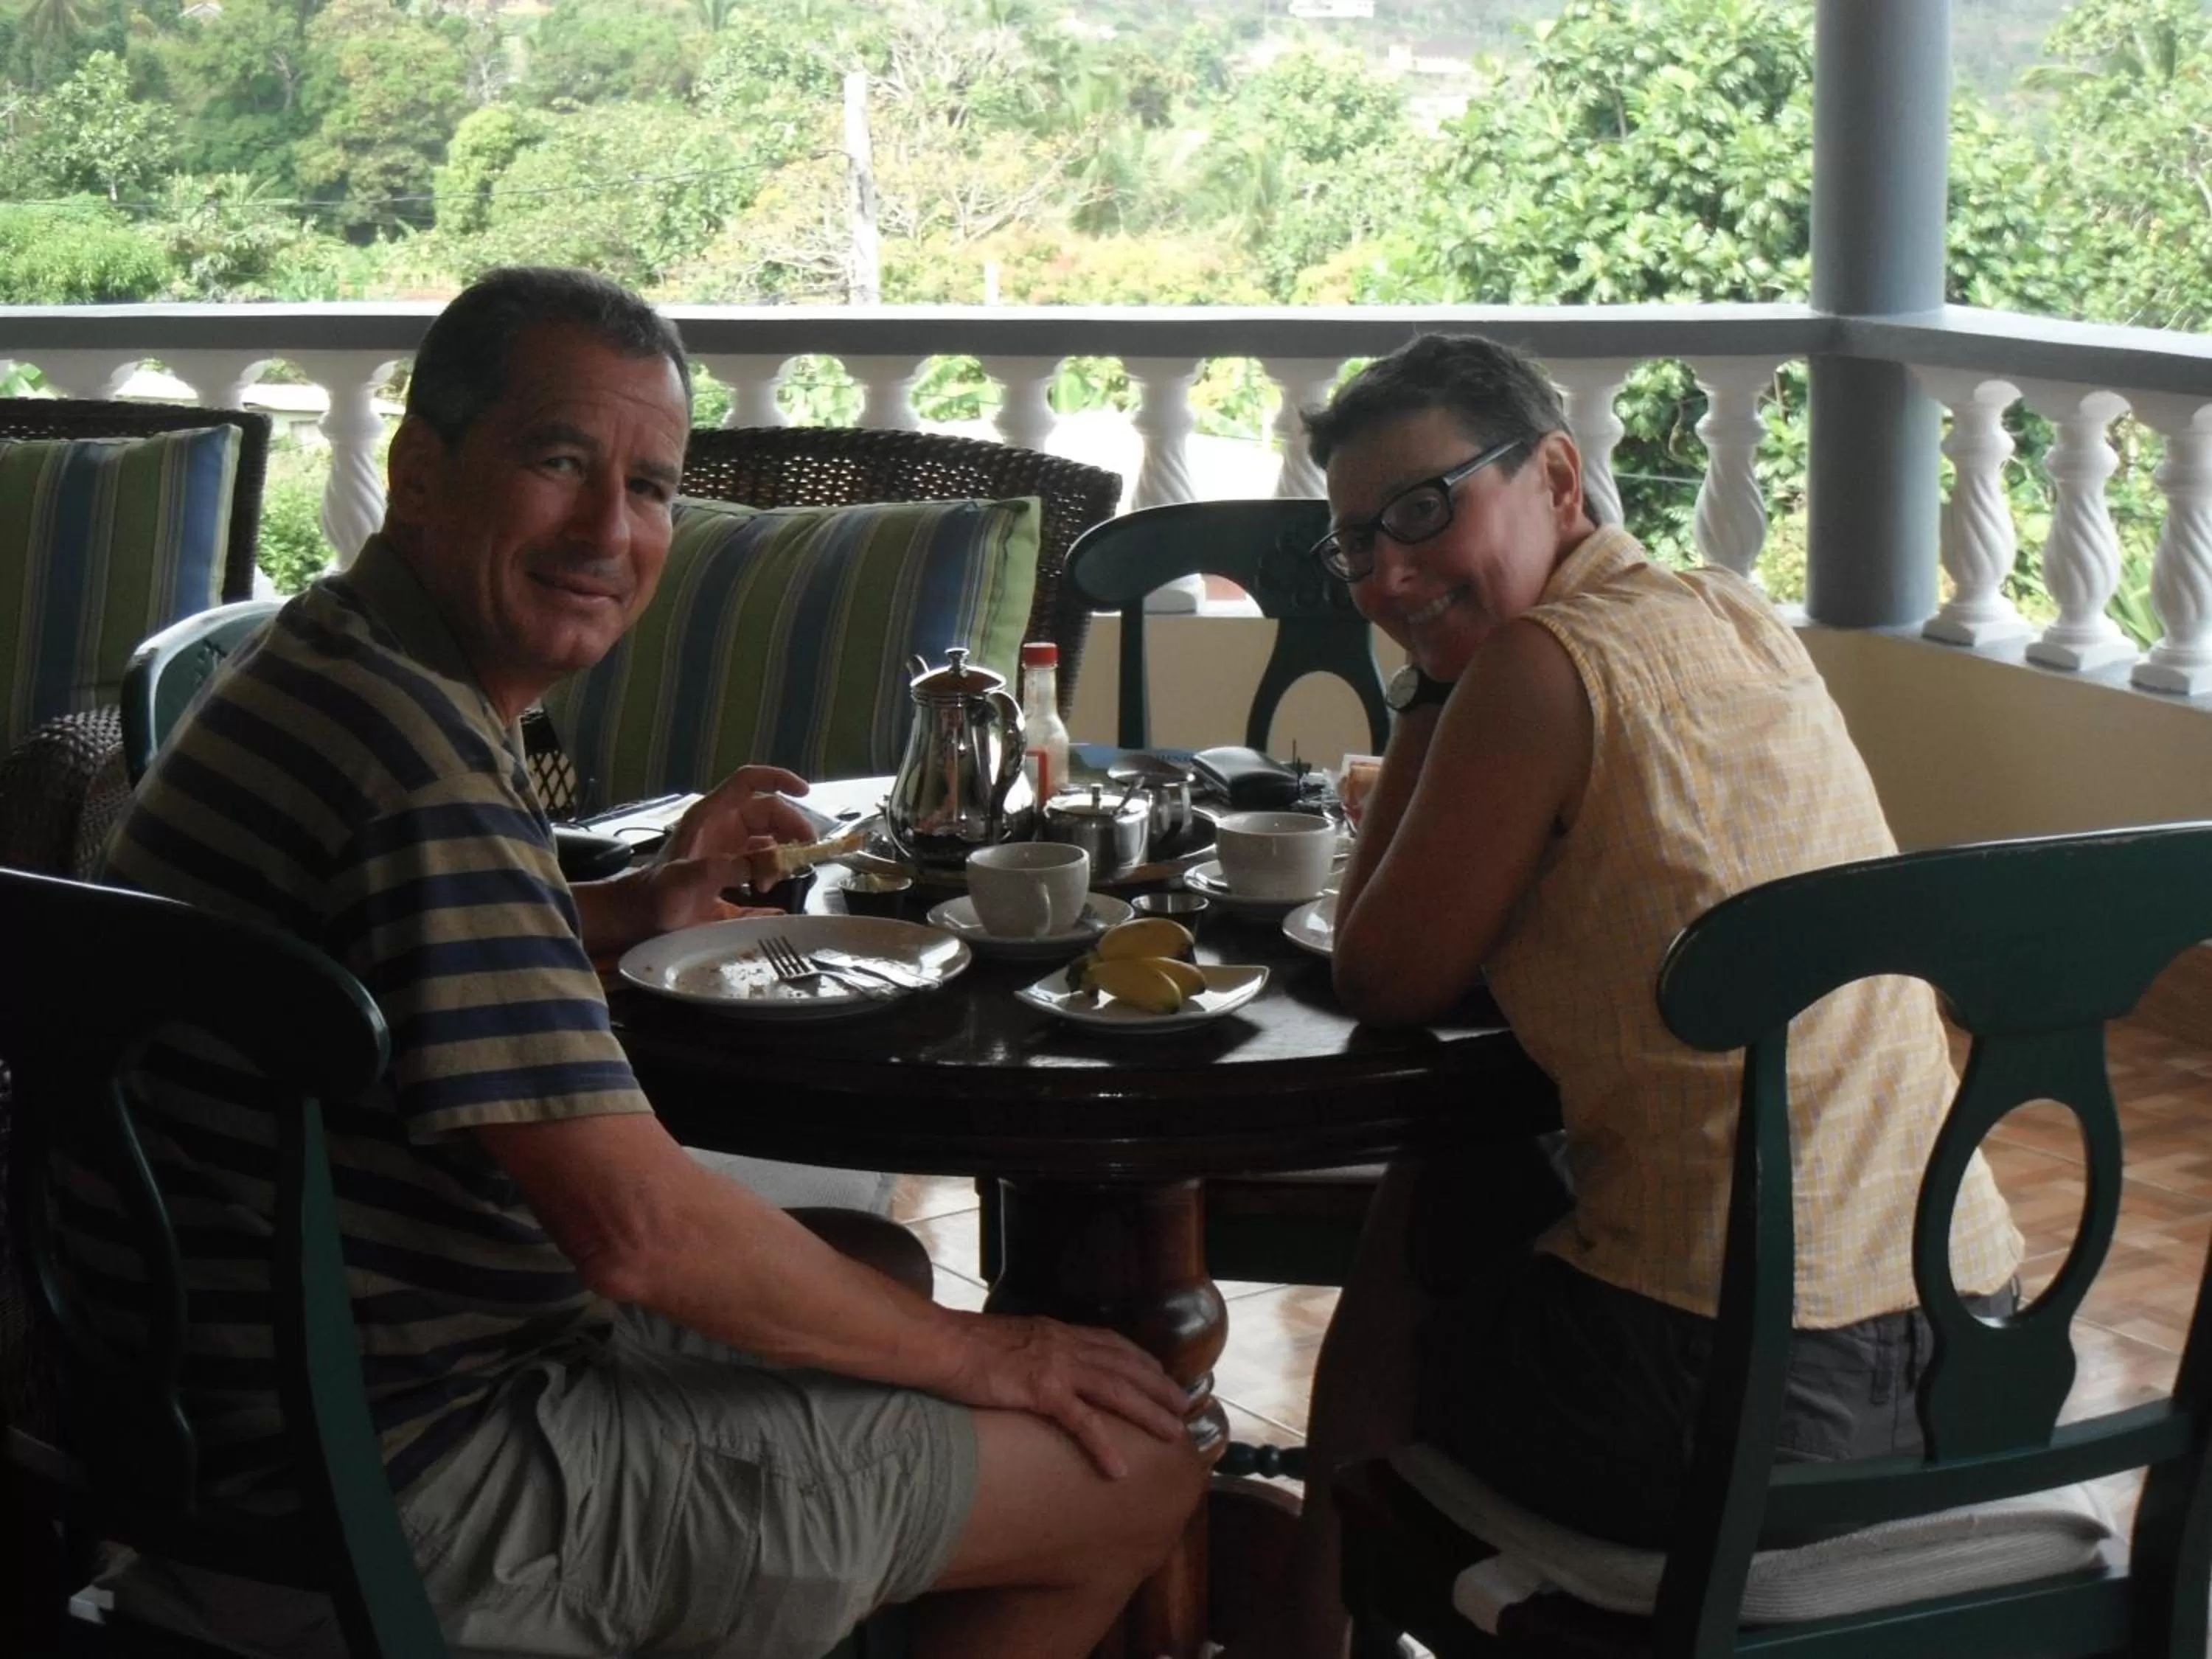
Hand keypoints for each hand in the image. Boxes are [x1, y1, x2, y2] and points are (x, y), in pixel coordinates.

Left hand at [573, 765, 815, 955]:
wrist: (634, 923)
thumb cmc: (654, 897)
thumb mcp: (692, 879)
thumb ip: (732, 867)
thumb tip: (773, 862)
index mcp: (711, 818)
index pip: (749, 783)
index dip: (778, 779)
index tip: (805, 792)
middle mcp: (721, 831)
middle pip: (767, 815)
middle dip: (790, 829)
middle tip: (805, 854)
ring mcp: (725, 854)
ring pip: (767, 843)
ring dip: (779, 859)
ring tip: (772, 883)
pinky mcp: (726, 880)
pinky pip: (758, 875)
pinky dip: (769, 884)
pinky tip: (773, 903)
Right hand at [935, 1312, 1192, 1478]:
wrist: (940, 1345)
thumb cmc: (962, 1346)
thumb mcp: (1006, 1339)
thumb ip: (1028, 1350)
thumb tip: (1032, 1364)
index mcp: (1056, 1333)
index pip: (1111, 1343)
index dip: (1140, 1359)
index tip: (1160, 1373)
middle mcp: (1064, 1344)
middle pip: (1125, 1366)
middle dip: (1158, 1386)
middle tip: (1185, 1405)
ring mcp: (1055, 1366)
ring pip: (1117, 1390)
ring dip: (1149, 1412)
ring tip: (1173, 1434)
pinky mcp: (1041, 1390)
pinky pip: (1081, 1422)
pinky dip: (1104, 1446)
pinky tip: (1119, 1470)